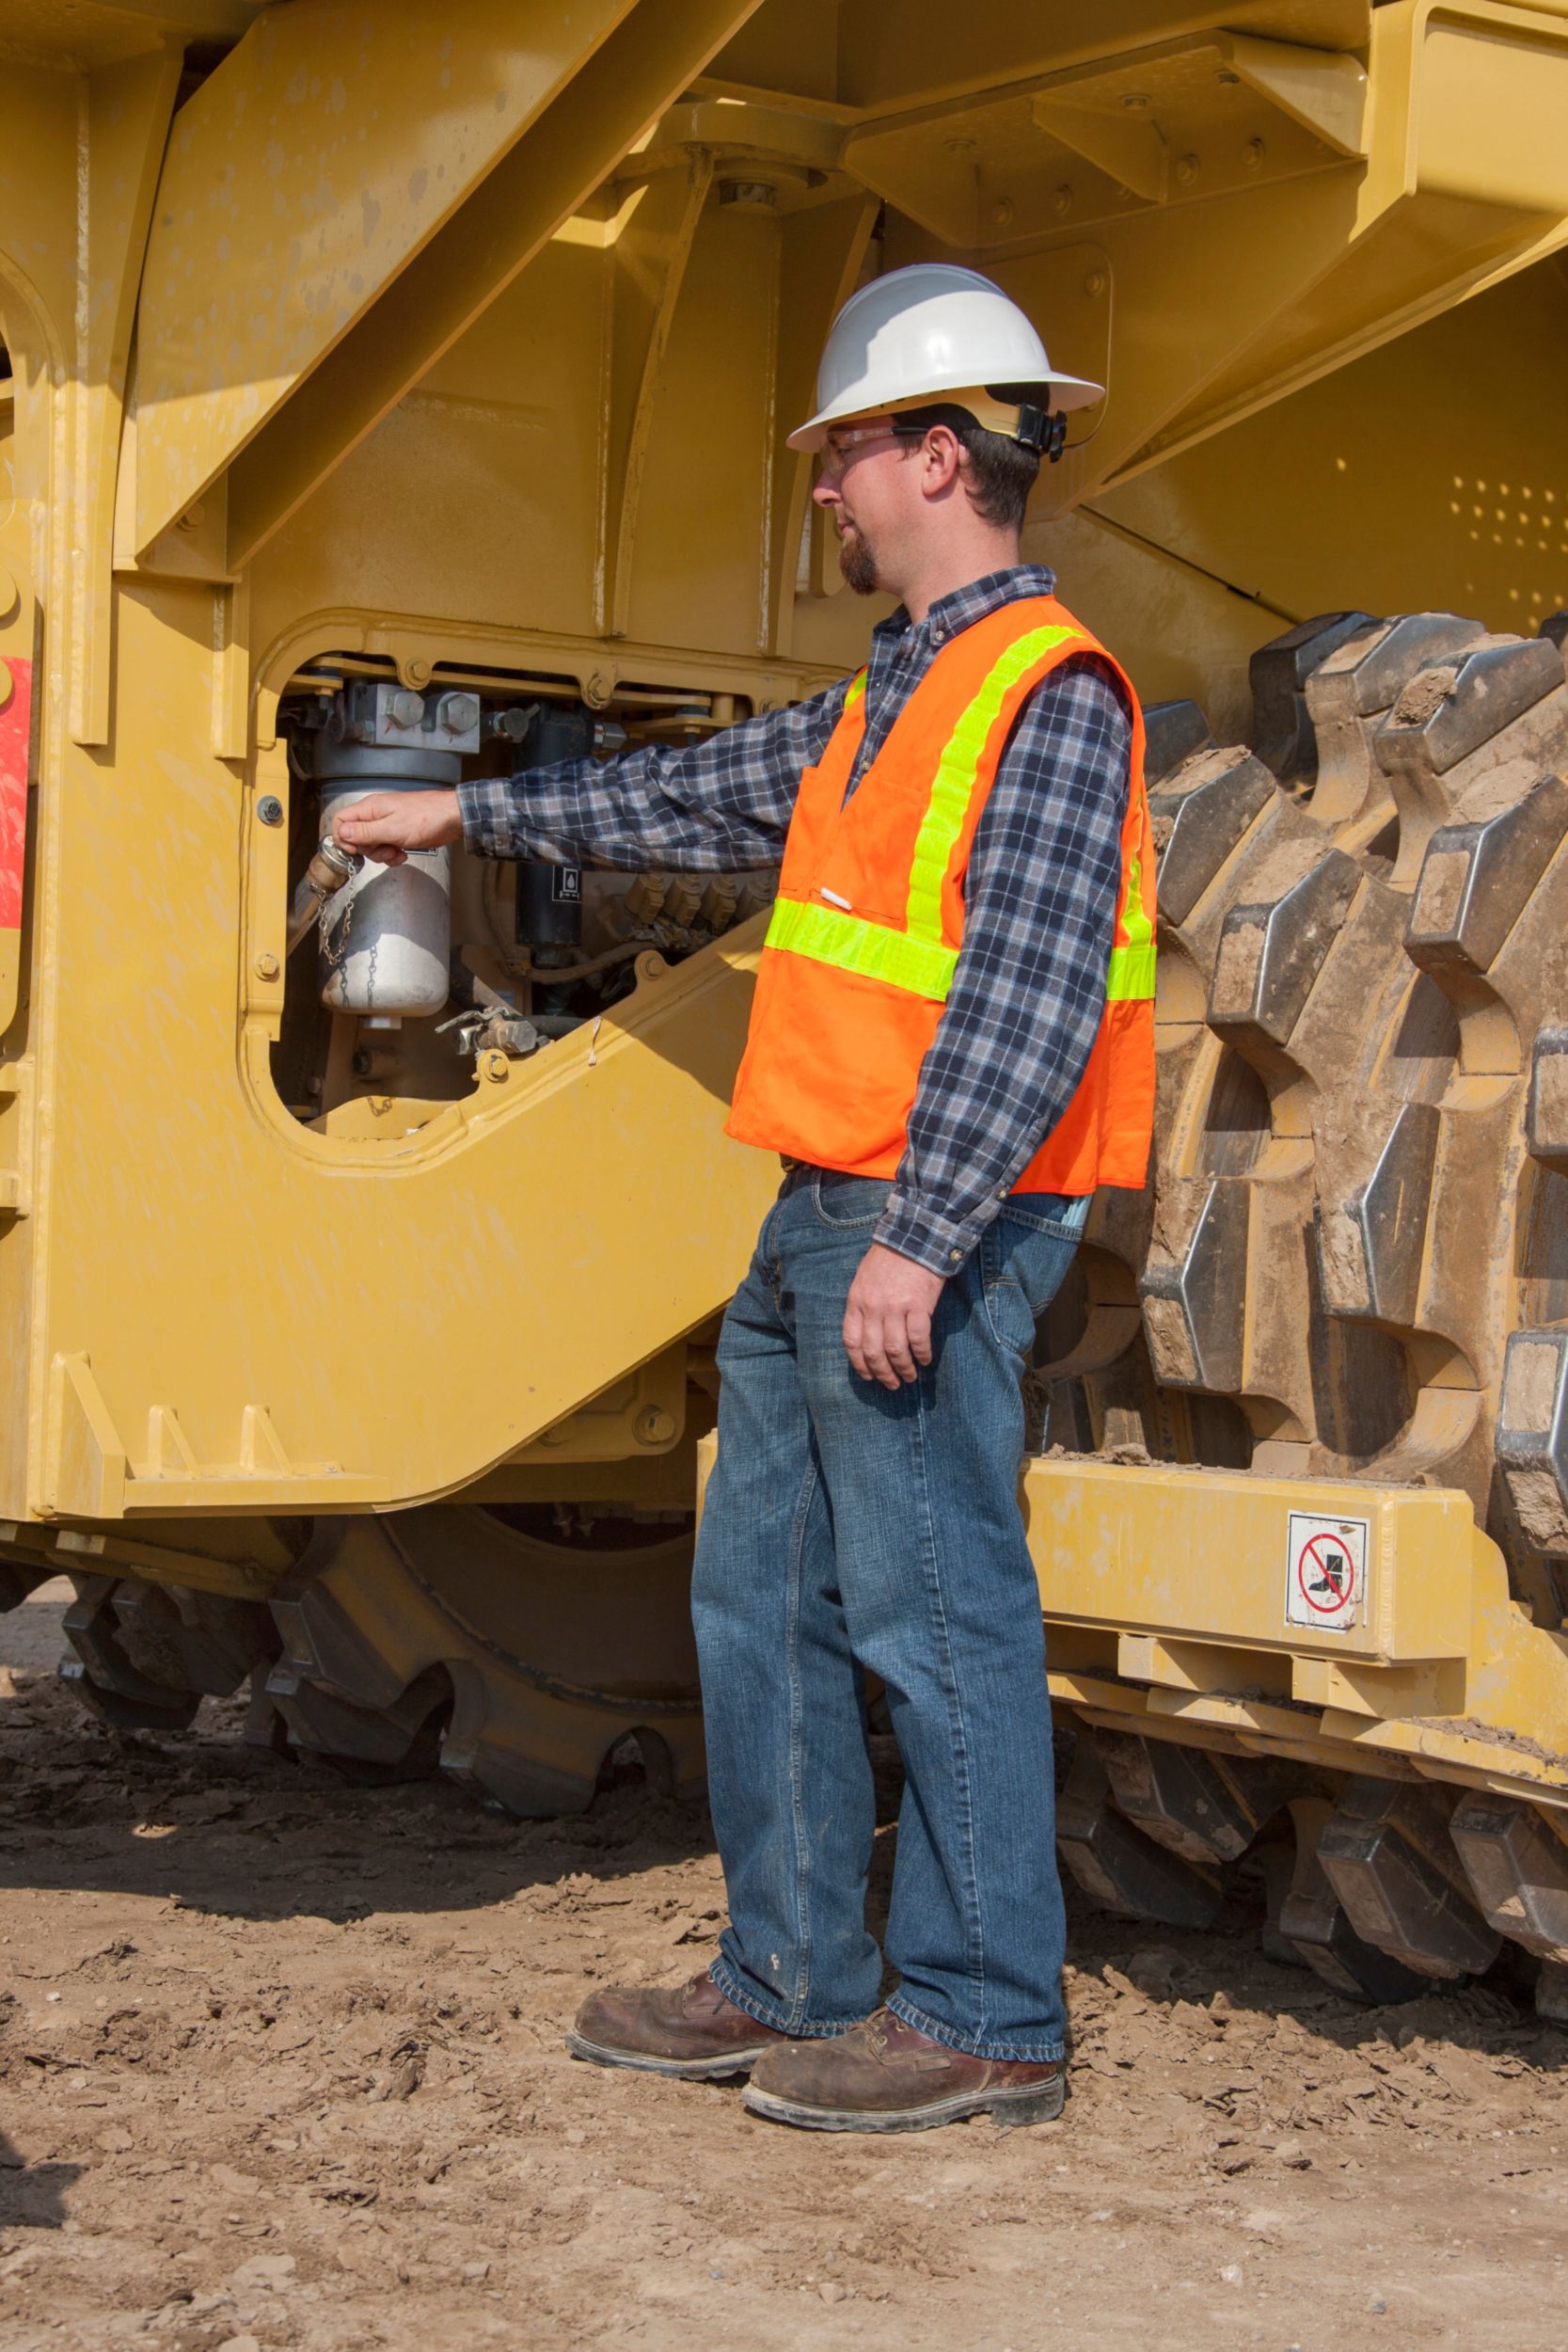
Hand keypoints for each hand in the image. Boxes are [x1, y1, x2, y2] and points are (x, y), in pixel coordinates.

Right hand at [331, 790, 462, 866]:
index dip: (343, 838)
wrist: (452, 818)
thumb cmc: (427, 818)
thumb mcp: (393, 829)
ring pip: (371, 846)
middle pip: (355, 837)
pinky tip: (403, 853)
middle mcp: (375, 815)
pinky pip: (386, 848)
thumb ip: (365, 832)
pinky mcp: (397, 834)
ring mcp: (386, 824)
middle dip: (369, 850)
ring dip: (383, 855)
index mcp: (370, 808)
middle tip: (385, 850)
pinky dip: (393, 855)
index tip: (355, 850)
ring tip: (397, 852)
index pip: (340, 820)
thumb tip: (342, 833)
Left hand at [843, 1242, 945, 1389]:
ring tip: (910, 1377)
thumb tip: (869, 1336)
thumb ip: (863, 1306)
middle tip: (892, 1384)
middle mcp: (873, 1307)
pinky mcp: (918, 1305)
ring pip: (896, 1350)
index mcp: (856, 1301)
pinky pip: (919, 1339)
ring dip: (903, 1368)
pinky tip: (925, 1359)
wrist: (914, 1237)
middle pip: (874, 1351)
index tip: (868, 1376)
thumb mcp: (863, 1280)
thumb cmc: (889, 1259)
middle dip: (882, 1373)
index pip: (852, 1342)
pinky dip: (922, 1353)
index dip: (860, 1364)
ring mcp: (895, 1307)